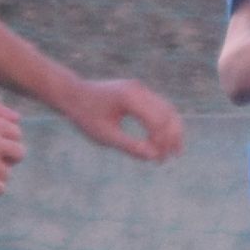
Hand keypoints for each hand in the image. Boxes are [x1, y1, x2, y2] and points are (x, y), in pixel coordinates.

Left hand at [62, 77, 185, 163]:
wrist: (74, 94)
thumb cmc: (86, 115)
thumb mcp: (105, 135)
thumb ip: (129, 146)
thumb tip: (153, 156)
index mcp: (129, 97)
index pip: (156, 121)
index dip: (161, 142)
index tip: (158, 160)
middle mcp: (139, 89)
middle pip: (167, 114)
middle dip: (171, 137)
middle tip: (170, 158)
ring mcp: (141, 89)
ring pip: (167, 109)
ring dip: (173, 130)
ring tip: (175, 152)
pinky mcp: (141, 93)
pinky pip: (160, 107)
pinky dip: (165, 124)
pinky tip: (166, 141)